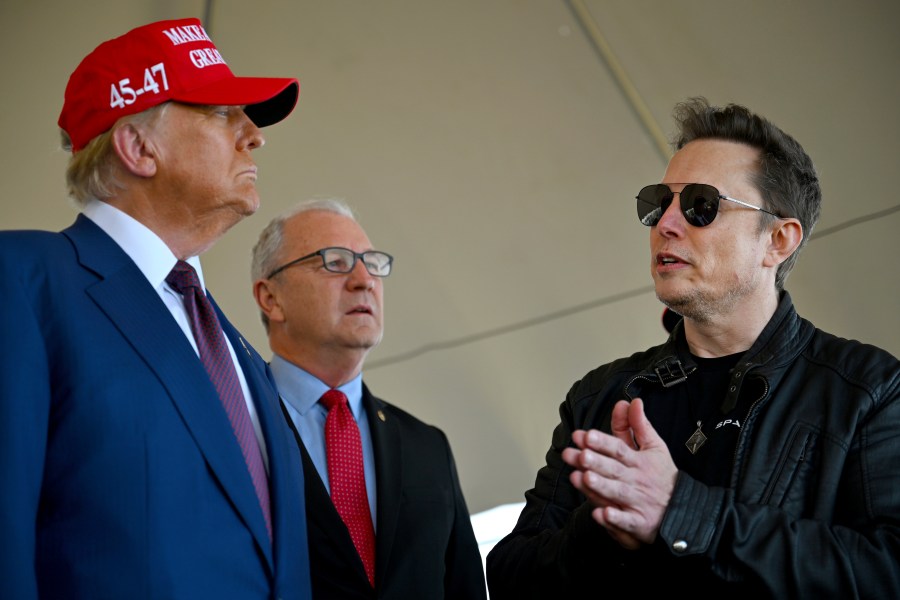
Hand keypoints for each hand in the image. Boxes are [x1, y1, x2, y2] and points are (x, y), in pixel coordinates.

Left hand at [562, 398, 677, 548]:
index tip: (586, 435)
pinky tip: (601, 514)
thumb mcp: (654, 447)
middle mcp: (636, 480)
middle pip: (614, 470)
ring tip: (584, 478)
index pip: (619, 449)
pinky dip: (614, 519)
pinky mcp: (638, 523)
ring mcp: (637, 502)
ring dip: (601, 486)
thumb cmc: (663, 475)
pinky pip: (626, 522)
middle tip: (579, 454)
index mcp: (639, 461)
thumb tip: (631, 401)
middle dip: (596, 462)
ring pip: (617, 493)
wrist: (683, 509)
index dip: (603, 442)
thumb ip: (638, 425)